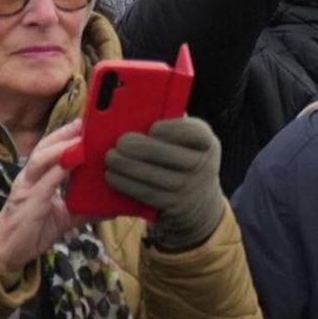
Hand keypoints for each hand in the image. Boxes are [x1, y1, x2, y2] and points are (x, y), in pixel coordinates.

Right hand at [0, 122, 92, 277]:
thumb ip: (86, 207)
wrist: (8, 251)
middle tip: (88, 121)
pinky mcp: (28, 201)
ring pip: (41, 160)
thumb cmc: (35, 229)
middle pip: (45, 147)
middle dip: (65, 133)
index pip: (52, 149)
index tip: (88, 122)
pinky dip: (57, 169)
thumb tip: (114, 204)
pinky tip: (72, 161)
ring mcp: (27, 188)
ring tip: (82, 138)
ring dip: (62, 147)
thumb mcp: (66, 216)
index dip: (67, 135)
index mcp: (39, 177)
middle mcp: (30, 177)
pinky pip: (43, 182)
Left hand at [102, 114, 228, 249]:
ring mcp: (190, 188)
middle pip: (168, 155)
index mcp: (206, 143)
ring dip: (126, 166)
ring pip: (153, 175)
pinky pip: (146, 193)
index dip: (171, 129)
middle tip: (119, 143)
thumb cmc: (181, 158)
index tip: (152, 128)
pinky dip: (126, 184)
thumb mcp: (186, 142)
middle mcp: (203, 166)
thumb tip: (132, 112)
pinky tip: (112, 176)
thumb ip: (168, 125)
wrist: (199, 201)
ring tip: (110, 158)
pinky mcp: (174, 206)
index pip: (193, 132)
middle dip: (139, 148)